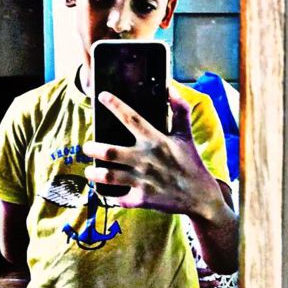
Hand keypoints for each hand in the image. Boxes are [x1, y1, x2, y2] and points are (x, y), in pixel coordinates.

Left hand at [82, 88, 223, 217]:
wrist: (201, 197)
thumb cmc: (192, 164)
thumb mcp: (187, 136)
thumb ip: (180, 111)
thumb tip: (172, 89)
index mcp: (157, 141)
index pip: (132, 119)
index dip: (116, 105)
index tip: (102, 96)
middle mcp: (146, 159)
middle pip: (111, 151)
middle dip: (94, 148)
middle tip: (87, 147)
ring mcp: (143, 180)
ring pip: (110, 176)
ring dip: (95, 173)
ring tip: (89, 170)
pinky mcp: (143, 199)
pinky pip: (120, 198)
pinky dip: (111, 196)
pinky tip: (104, 192)